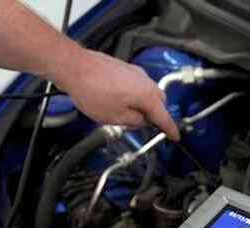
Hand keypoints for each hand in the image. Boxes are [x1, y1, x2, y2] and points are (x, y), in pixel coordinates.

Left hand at [52, 46, 179, 139]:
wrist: (74, 68)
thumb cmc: (92, 91)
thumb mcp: (116, 118)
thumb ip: (134, 121)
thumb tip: (141, 120)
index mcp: (147, 95)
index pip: (164, 117)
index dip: (170, 129)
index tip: (175, 136)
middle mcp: (145, 81)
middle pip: (159, 102)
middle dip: (155, 115)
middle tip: (143, 127)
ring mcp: (135, 72)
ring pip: (147, 93)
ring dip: (142, 105)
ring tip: (125, 115)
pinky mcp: (124, 68)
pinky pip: (136, 85)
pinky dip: (134, 95)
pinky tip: (118, 102)